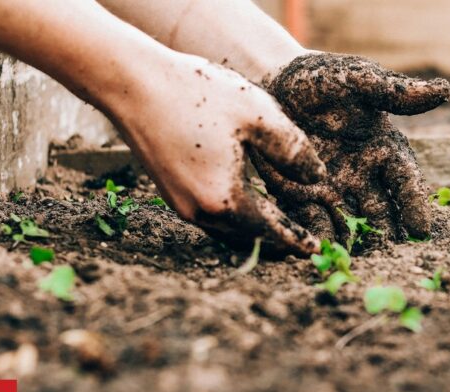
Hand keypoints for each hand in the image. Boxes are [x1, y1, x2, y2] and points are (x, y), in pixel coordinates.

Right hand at [109, 52, 325, 255]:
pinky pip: (211, 217)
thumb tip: (317, 177)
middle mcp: (200, 212)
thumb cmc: (197, 94)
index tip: (316, 250)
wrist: (132, 83)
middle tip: (302, 244)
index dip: (297, 240)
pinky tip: (246, 204)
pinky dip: (234, 218)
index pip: (271, 230)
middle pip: (248, 238)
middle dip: (277, 242)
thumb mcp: (258, 115)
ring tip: (279, 228)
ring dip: (254, 232)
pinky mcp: (169, 192)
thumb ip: (293, 150)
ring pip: (228, 230)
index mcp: (225, 199)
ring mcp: (180, 204)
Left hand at [254, 53, 449, 242]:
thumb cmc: (321, 79)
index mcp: (384, 150)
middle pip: (382, 212)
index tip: (422, 230)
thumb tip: (443, 91)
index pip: (405, 181)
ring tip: (359, 265)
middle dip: (388, 236)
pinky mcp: (302, 197)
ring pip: (351, 224)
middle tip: (393, 259)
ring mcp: (334, 190)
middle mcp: (363, 176)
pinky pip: (313, 222)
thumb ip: (394, 91)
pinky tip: (321, 254)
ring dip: (356, 244)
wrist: (273, 84)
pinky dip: (319, 238)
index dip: (415, 204)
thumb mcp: (357, 80)